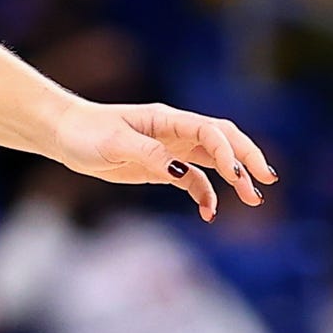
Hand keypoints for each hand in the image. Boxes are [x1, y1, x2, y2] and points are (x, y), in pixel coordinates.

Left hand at [49, 99, 276, 220]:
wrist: (65, 136)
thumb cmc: (86, 133)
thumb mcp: (115, 143)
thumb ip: (149, 155)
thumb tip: (179, 172)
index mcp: (168, 119)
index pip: (210, 131)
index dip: (228, 152)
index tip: (238, 176)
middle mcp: (176, 131)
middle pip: (223, 140)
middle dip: (248, 159)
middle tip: (267, 181)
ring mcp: (171, 149)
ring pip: (213, 160)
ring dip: (234, 178)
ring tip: (252, 199)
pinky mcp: (162, 167)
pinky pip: (192, 179)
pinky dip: (204, 194)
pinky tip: (208, 212)